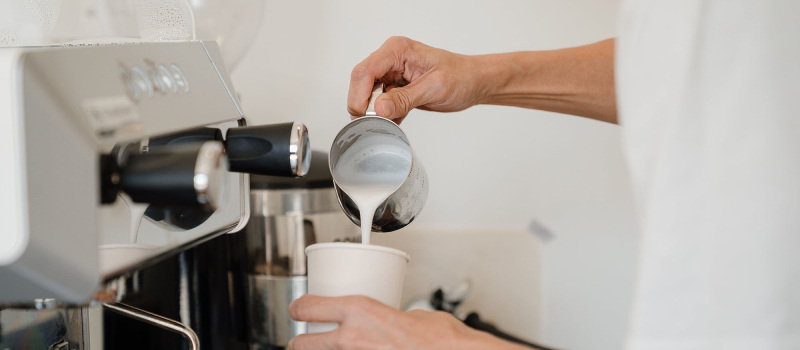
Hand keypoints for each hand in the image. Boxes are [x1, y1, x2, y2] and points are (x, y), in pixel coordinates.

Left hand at [287, 295, 530, 349]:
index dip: (298, 308)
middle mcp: (350, 339)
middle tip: (304, 341)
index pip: (308, 307)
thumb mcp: (412, 315)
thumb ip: (389, 318)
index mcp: (360, 312)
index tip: (298, 309)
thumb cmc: (442, 339)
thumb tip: (386, 323)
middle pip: (301, 344)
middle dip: (299, 343)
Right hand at [348, 36, 496, 123]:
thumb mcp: (435, 88)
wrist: (473, 82)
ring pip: (367, 96)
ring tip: (395, 120)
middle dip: (366, 106)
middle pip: (361, 84)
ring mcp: (391, 74)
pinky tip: (398, 120)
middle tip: (382, 122)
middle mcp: (390, 59)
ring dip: (375, 113)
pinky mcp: (394, 88)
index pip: (365, 71)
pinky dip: (385, 116)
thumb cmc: (461, 77)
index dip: (360, 96)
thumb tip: (379, 108)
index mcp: (397, 50)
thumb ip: (405, 99)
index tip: (367, 116)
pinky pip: (378, 104)